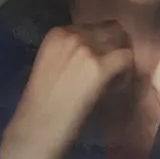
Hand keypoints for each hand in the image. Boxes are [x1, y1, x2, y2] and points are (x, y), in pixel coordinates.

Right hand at [0, 23, 136, 158]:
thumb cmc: (38, 111)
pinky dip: (126, 75)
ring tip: (114, 84)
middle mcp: (71, 34)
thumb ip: (71, 57)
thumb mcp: (51, 70)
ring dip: (123, 61)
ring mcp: (85, 49)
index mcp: (56, 33)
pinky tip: (115, 91)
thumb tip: (98, 56)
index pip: (93, 26)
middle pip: (112, 29)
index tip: (103, 65)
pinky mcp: (98, 68)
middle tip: (115, 74)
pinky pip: (126, 60)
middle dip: (117, 49)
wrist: (33, 132)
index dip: (105, 44)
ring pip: (122, 43)